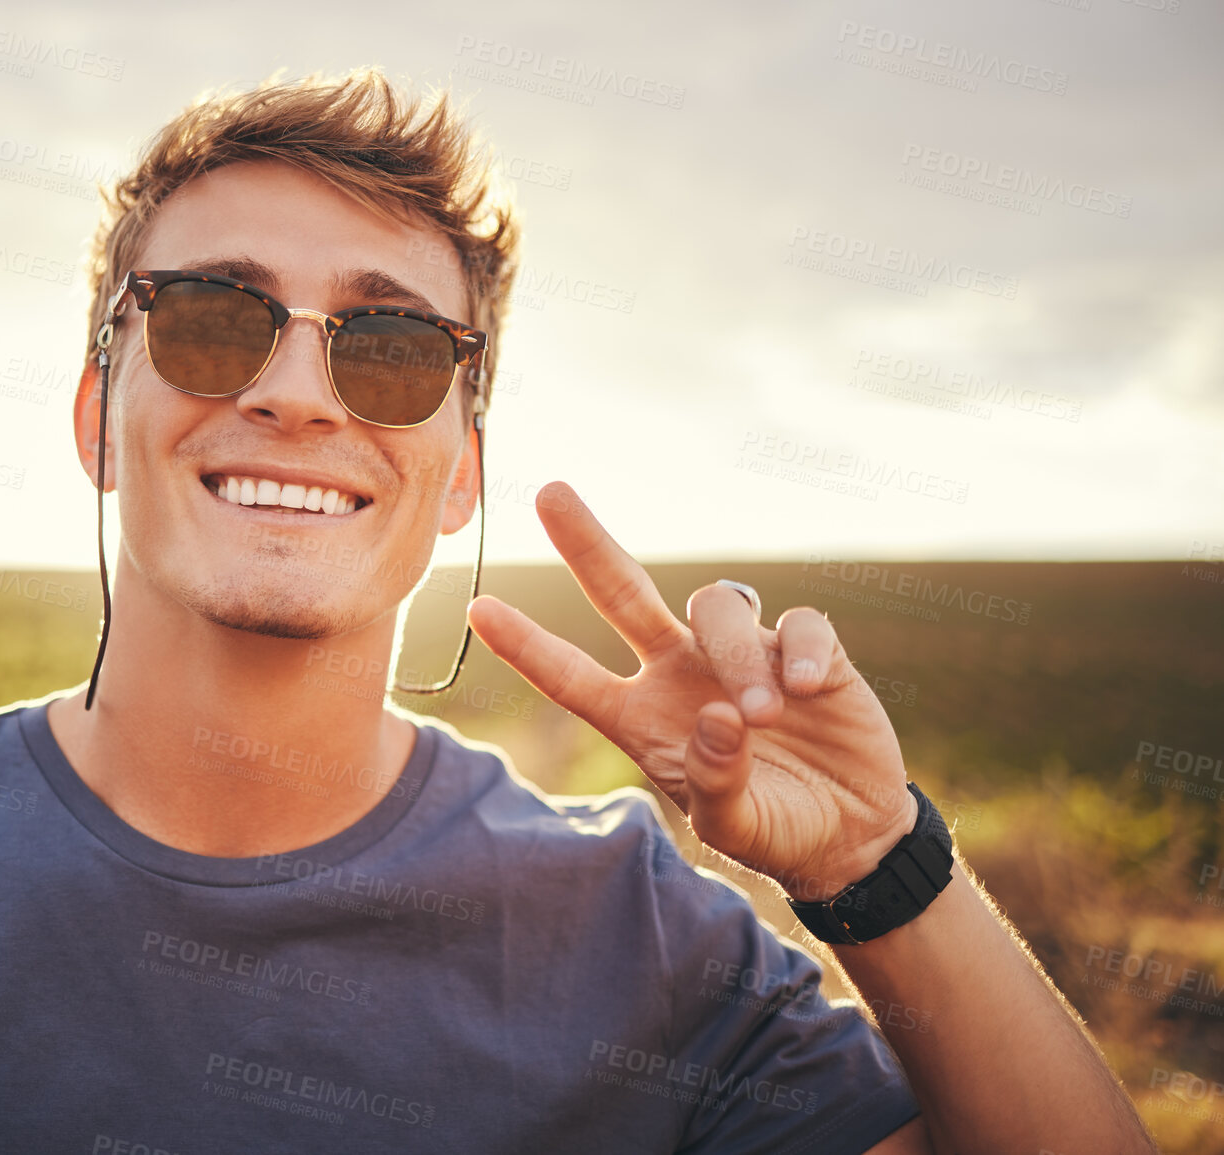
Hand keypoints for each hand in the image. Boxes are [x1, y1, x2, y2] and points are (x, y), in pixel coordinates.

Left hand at [466, 482, 917, 901]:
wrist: (850, 834)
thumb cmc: (774, 829)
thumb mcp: (736, 825)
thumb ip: (718, 781)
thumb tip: (719, 720)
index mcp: (642, 718)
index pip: (572, 676)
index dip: (527, 646)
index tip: (479, 609)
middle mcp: (679, 672)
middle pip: (621, 592)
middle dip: (585, 543)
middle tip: (549, 492)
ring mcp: (740, 653)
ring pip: (717, 608)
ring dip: (736, 655)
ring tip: (763, 715)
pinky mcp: (805, 649)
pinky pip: (796, 622)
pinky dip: (800, 650)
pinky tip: (811, 689)